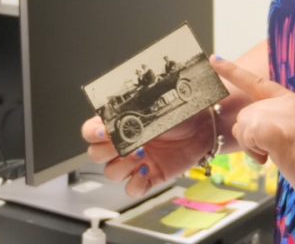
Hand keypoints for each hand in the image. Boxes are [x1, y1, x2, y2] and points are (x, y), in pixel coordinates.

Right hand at [82, 112, 213, 196]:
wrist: (204, 125)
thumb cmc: (179, 111)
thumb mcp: (154, 106)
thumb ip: (133, 112)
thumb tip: (115, 116)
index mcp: (118, 125)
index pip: (90, 132)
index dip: (91, 133)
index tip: (103, 131)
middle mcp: (122, 145)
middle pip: (95, 155)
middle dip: (105, 151)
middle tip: (122, 144)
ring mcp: (134, 163)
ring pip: (111, 173)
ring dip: (121, 166)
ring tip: (141, 155)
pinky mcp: (149, 177)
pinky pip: (131, 189)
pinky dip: (135, 184)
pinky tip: (146, 170)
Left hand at [209, 56, 294, 201]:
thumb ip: (281, 126)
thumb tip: (261, 137)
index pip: (259, 83)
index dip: (234, 72)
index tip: (215, 59)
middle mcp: (286, 102)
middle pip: (246, 114)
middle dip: (250, 137)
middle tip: (271, 154)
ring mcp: (280, 113)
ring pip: (242, 126)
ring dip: (252, 146)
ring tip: (276, 157)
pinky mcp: (272, 129)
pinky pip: (246, 136)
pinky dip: (253, 150)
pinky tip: (270, 157)